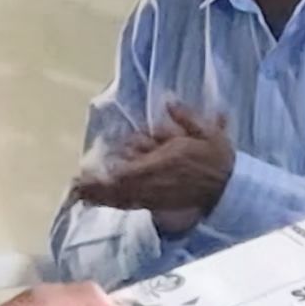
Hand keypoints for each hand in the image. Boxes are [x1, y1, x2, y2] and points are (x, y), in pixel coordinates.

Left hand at [71, 105, 239, 229]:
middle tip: (75, 188)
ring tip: (82, 197)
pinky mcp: (160, 204)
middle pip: (117, 189)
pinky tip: (103, 202)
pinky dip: (116, 202)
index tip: (81, 176)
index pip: (124, 171)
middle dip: (95, 189)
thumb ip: (185, 117)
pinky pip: (133, 204)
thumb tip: (168, 101)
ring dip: (102, 197)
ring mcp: (155, 196)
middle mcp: (153, 182)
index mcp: (162, 162)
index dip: (102, 176)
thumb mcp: (207, 132)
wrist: (229, 189)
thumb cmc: (218, 159)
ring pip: (123, 198)